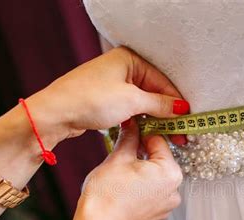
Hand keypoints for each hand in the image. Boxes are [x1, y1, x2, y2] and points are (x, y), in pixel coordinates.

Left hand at [26, 46, 188, 145]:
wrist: (54, 114)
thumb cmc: (88, 99)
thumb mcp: (131, 101)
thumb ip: (159, 105)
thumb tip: (181, 108)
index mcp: (129, 59)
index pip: (162, 82)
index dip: (176, 103)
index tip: (188, 120)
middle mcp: (122, 69)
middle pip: (154, 92)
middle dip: (168, 114)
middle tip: (181, 133)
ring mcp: (113, 85)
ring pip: (143, 102)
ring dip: (156, 119)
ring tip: (169, 136)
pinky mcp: (107, 100)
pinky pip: (132, 109)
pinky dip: (142, 120)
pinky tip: (150, 132)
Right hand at [78, 118, 182, 219]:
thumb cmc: (107, 195)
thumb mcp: (118, 157)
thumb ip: (129, 137)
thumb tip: (132, 124)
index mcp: (170, 172)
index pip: (158, 141)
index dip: (141, 134)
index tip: (130, 132)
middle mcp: (174, 191)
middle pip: (159, 160)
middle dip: (142, 154)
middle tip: (122, 154)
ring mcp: (166, 206)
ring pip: (155, 178)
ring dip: (142, 172)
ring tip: (122, 175)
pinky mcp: (157, 216)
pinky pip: (152, 194)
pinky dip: (142, 189)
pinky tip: (126, 189)